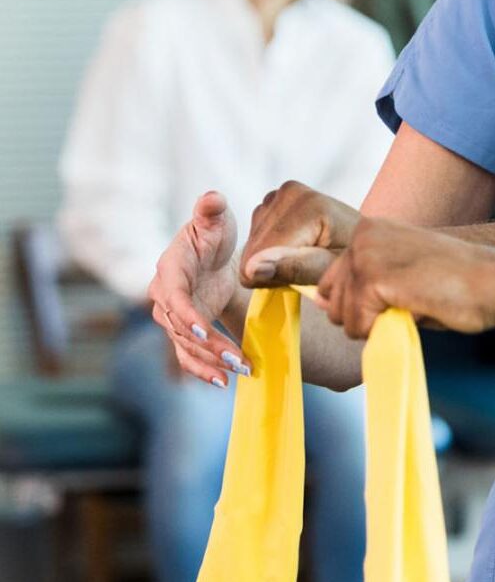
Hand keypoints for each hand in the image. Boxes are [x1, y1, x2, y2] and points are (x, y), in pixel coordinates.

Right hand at [147, 191, 249, 386]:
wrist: (211, 253)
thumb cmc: (212, 232)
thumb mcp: (214, 219)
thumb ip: (211, 210)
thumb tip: (212, 199)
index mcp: (170, 269)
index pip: (173, 296)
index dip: (184, 314)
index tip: (201, 329)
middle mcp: (165, 297)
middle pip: (180, 329)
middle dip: (208, 346)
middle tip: (237, 360)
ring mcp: (174, 318)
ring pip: (186, 347)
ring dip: (211, 362)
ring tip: (242, 371)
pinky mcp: (186, 332)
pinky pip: (190, 356)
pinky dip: (205, 370)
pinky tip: (225, 382)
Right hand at [241, 179, 359, 286]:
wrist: (361, 236)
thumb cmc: (350, 255)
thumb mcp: (330, 270)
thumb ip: (294, 269)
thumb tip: (253, 268)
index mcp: (309, 207)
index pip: (261, 254)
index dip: (272, 277)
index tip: (299, 277)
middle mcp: (291, 192)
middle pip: (255, 247)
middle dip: (273, 266)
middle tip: (304, 266)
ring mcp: (283, 192)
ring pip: (252, 240)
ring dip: (271, 257)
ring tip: (302, 256)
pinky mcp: (277, 196)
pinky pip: (256, 231)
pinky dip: (270, 245)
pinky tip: (294, 246)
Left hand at [316, 217, 494, 339]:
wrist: (494, 281)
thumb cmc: (457, 282)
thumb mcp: (400, 275)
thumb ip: (361, 284)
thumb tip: (320, 302)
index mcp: (370, 229)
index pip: (333, 282)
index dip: (361, 302)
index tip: (398, 296)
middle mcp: (363, 235)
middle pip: (331, 300)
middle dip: (363, 314)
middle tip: (408, 302)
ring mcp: (366, 255)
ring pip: (344, 317)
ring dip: (376, 324)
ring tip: (415, 304)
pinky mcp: (374, 278)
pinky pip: (359, 326)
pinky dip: (384, 330)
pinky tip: (416, 309)